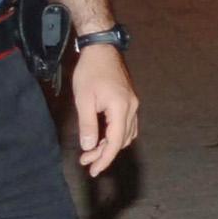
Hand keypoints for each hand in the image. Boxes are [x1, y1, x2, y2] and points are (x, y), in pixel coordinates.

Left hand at [69, 45, 138, 175]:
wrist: (102, 48)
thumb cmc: (90, 71)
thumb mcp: (83, 99)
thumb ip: (88, 124)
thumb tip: (89, 147)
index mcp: (121, 108)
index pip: (115, 142)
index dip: (105, 159)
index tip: (93, 171)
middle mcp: (132, 108)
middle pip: (122, 140)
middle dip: (104, 154)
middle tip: (85, 161)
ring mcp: (133, 104)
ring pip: (126, 134)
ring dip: (110, 145)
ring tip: (91, 150)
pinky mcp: (130, 100)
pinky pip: (127, 125)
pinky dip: (116, 135)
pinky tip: (103, 136)